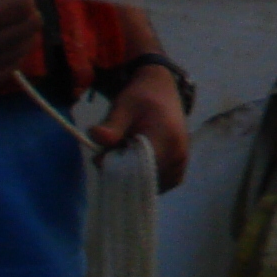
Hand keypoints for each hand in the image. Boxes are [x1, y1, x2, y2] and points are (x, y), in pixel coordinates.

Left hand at [91, 64, 191, 190]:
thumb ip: (111, 124)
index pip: (138, 169)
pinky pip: (159, 184)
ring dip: (132, 178)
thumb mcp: (123, 106)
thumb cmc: (141, 97)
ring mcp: (181, 163)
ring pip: (150, 186)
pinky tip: (135, 164)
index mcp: (167, 139)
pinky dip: (144, 180)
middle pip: (142, 181)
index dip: (115, 167)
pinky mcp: (179, 168)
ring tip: (125, 155)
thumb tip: (95, 136)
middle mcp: (179, 155)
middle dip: (122, 173)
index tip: (101, 156)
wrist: (161, 91)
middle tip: (110, 154)